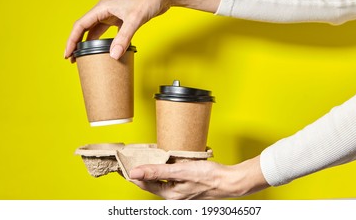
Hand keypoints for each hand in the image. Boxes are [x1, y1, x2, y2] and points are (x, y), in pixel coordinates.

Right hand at [65, 0, 171, 60]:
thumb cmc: (147, 0)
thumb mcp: (134, 20)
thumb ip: (124, 38)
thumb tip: (113, 55)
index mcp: (102, 8)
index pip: (80, 26)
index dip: (72, 40)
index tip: (68, 54)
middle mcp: (105, 11)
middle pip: (85, 29)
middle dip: (78, 44)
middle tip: (74, 60)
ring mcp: (114, 15)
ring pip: (96, 31)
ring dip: (90, 44)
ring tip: (85, 57)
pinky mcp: (122, 20)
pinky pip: (109, 33)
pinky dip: (104, 42)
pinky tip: (104, 51)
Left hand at [129, 156, 268, 199]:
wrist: (228, 180)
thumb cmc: (207, 177)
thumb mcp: (179, 171)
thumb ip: (157, 172)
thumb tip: (136, 172)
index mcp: (170, 195)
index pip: (145, 184)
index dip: (136, 173)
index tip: (127, 164)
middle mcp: (174, 196)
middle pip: (153, 183)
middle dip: (145, 172)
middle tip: (136, 159)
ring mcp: (182, 192)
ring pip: (163, 180)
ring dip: (156, 170)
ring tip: (149, 159)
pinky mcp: (188, 186)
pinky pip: (172, 178)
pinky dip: (167, 170)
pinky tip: (169, 162)